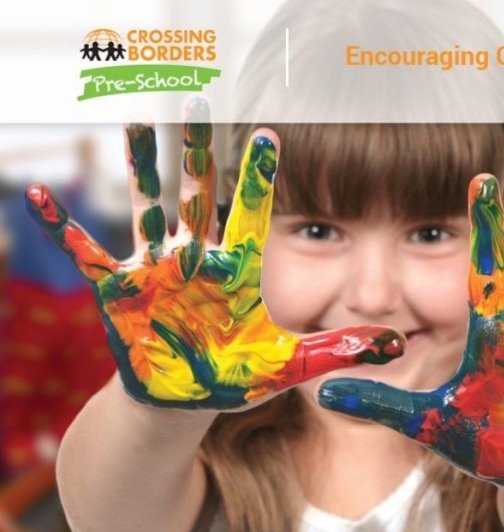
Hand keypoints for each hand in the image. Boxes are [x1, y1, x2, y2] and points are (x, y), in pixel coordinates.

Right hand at [24, 98, 403, 409]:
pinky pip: (87, 253)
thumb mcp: (291, 364)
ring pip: (149, 206)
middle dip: (200, 148)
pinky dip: (61, 226)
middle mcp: (198, 258)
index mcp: (239, 269)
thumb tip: (401, 347)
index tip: (269, 134)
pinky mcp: (119, 290)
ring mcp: (157, 270)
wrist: (187, 399)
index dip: (258, 176)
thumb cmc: (237, 376)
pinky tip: (38, 195)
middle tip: (201, 96)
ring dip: (143, 165)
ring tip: (140, 118)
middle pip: (200, 193)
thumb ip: (341, 350)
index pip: (251, 212)